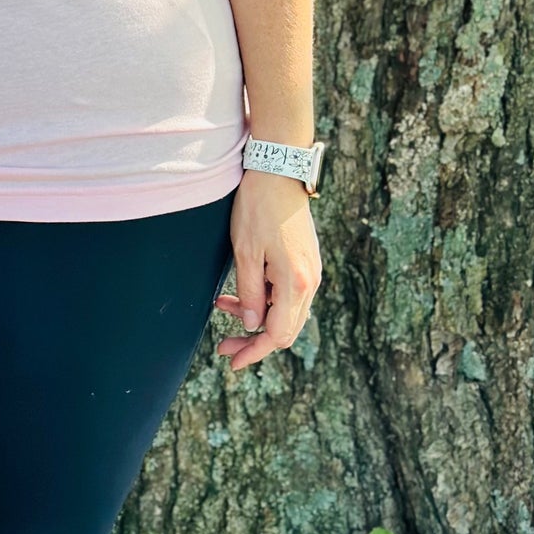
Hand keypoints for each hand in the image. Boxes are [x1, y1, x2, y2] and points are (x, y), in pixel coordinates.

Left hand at [213, 169, 321, 371]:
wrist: (279, 171)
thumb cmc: (258, 208)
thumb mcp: (245, 252)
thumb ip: (250, 292)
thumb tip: (253, 325)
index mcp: (295, 282)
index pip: (277, 334)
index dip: (254, 351)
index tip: (232, 361)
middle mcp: (310, 281)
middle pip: (285, 329)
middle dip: (253, 340)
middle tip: (223, 344)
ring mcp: (311, 271)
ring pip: (285, 312)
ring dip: (256, 316)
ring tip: (223, 305)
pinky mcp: (306, 261)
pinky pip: (287, 294)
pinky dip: (264, 299)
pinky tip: (240, 290)